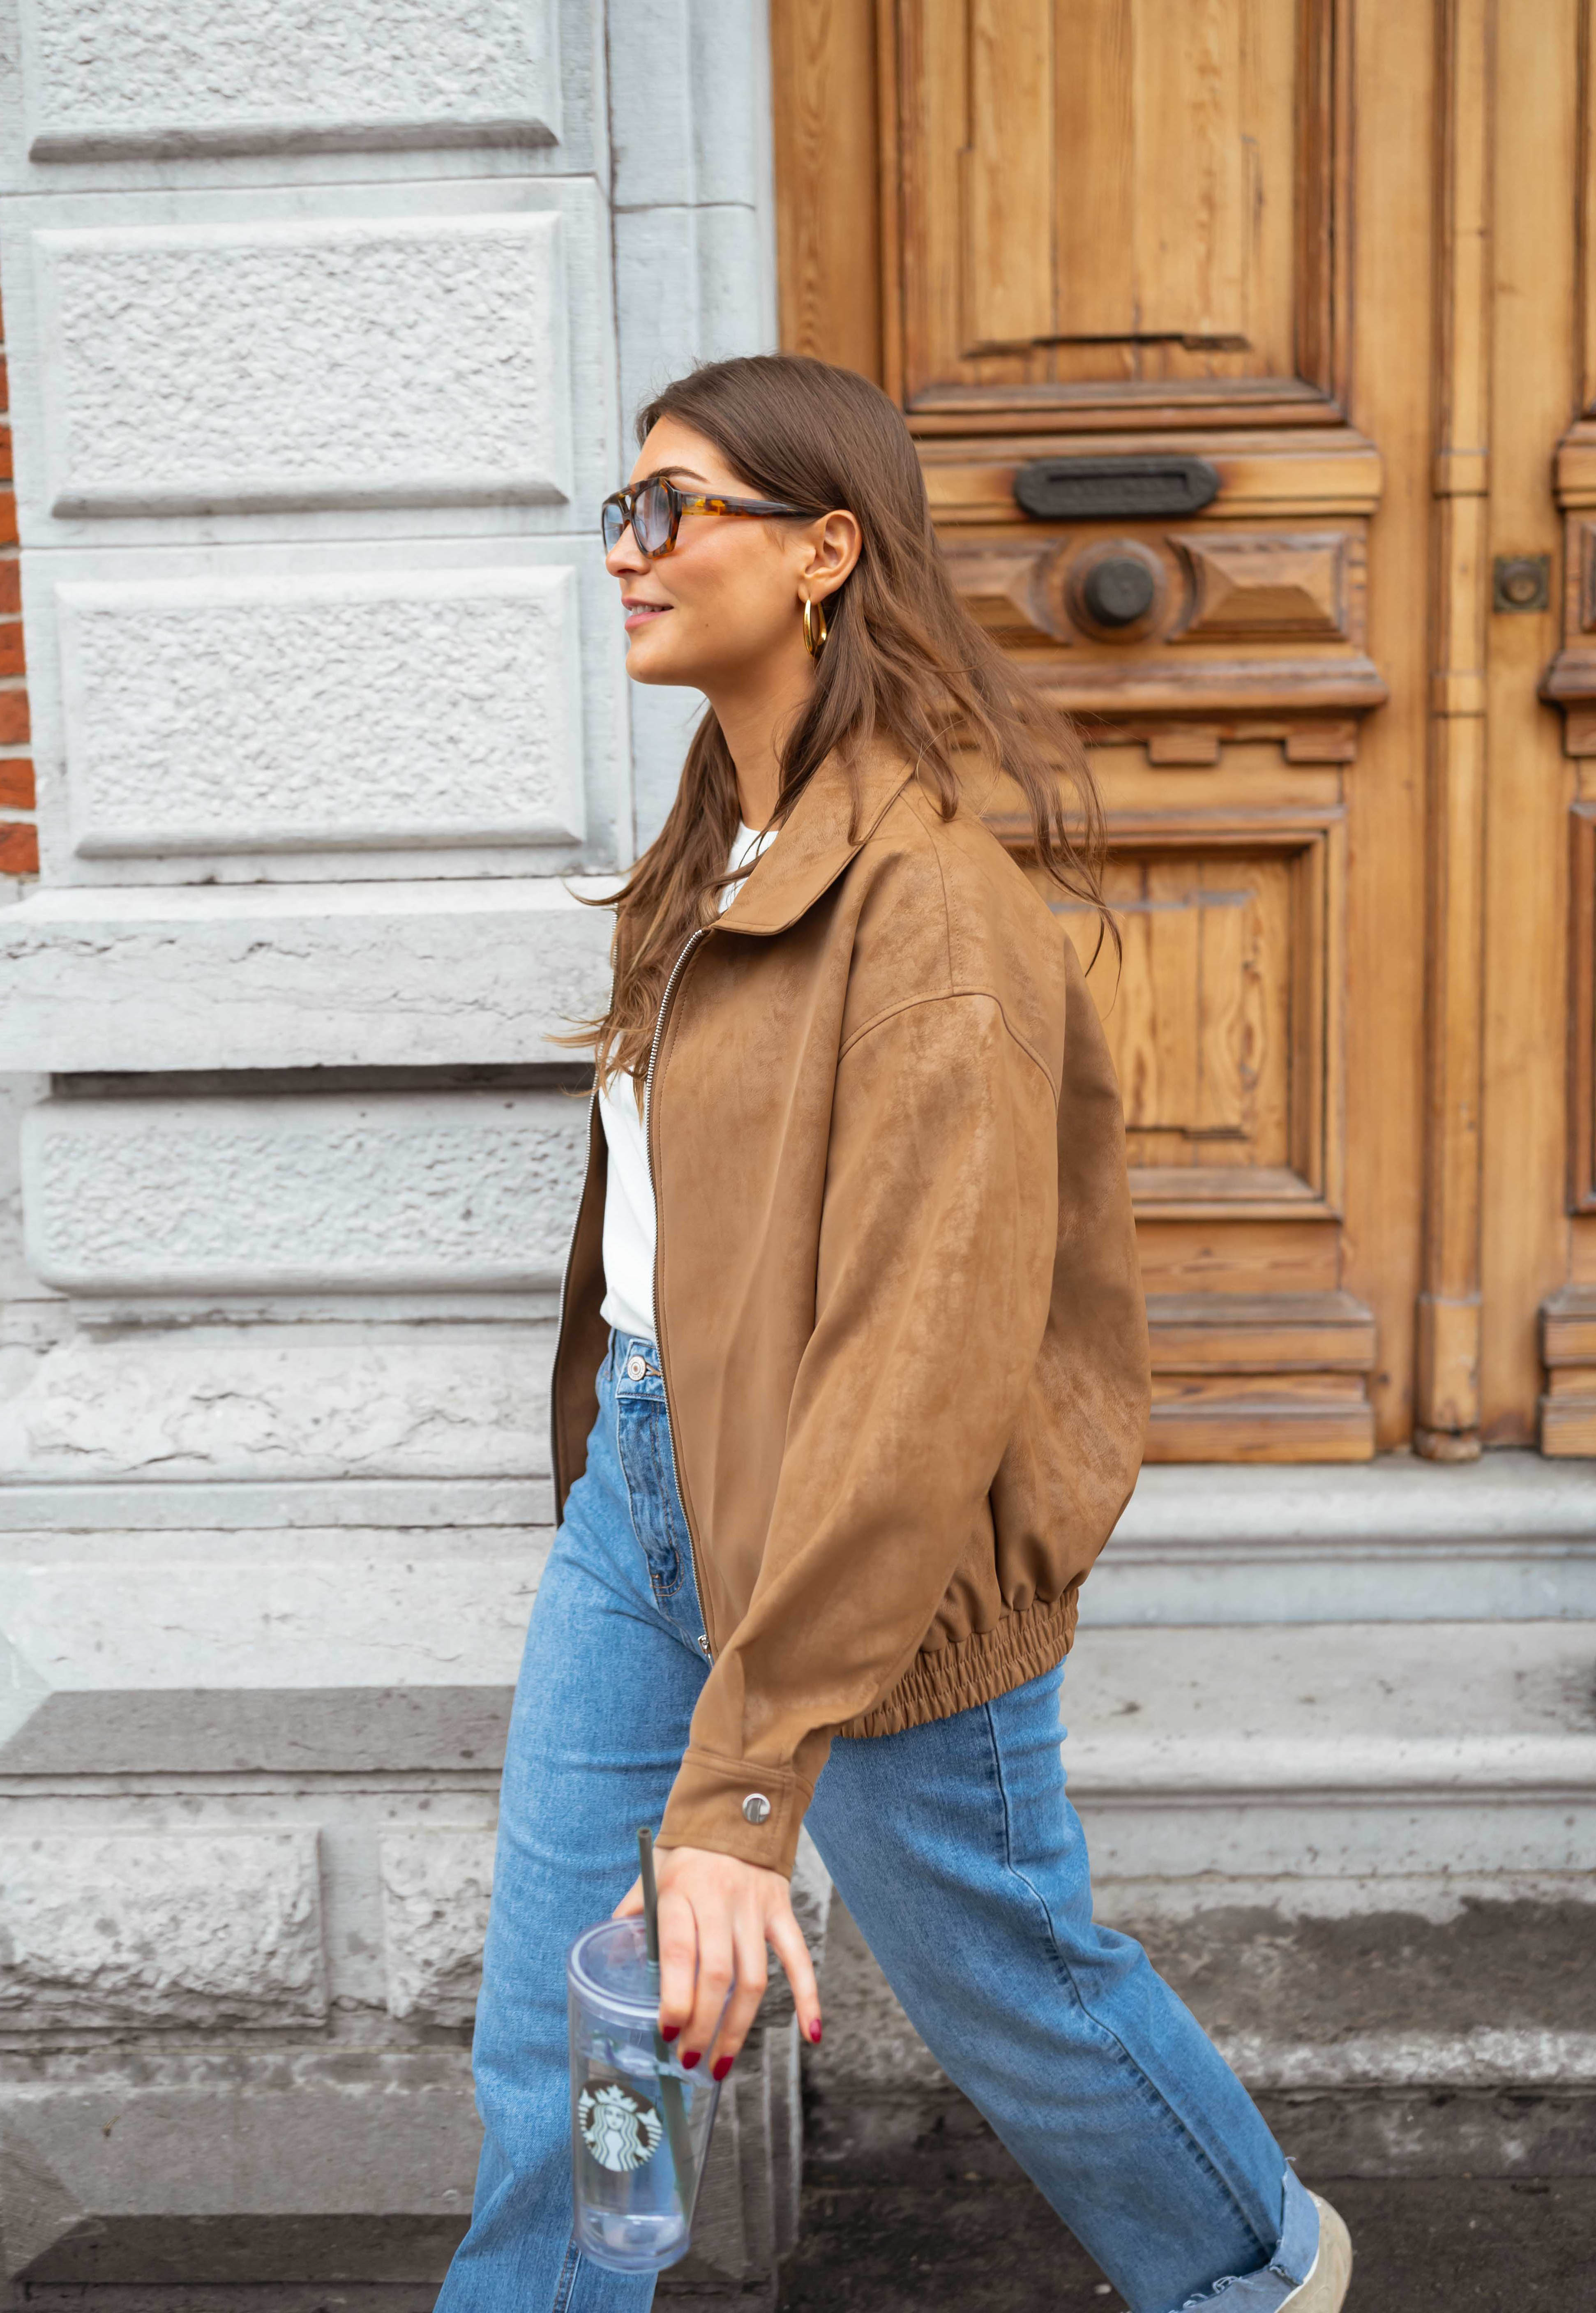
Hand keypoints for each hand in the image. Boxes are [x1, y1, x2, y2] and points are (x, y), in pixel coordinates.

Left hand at [613, 1843, 821, 2077]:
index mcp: (681, 1893)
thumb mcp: (652, 1875)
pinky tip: (811, 2033)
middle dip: (703, 2025)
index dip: (676, 1999)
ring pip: (753, 1977)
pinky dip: (809, 1996)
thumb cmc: (687, 1852)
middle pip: (718, 1975)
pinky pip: (800, 1958)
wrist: (736, 1807)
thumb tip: (609, 1958)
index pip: (680, 1953)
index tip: (668, 2033)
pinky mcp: (781, 1910)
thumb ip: (633, 1914)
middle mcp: (720, 1901)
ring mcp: (754, 1908)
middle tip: (690, 2060)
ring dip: (739, 2027)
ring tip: (722, 2061)